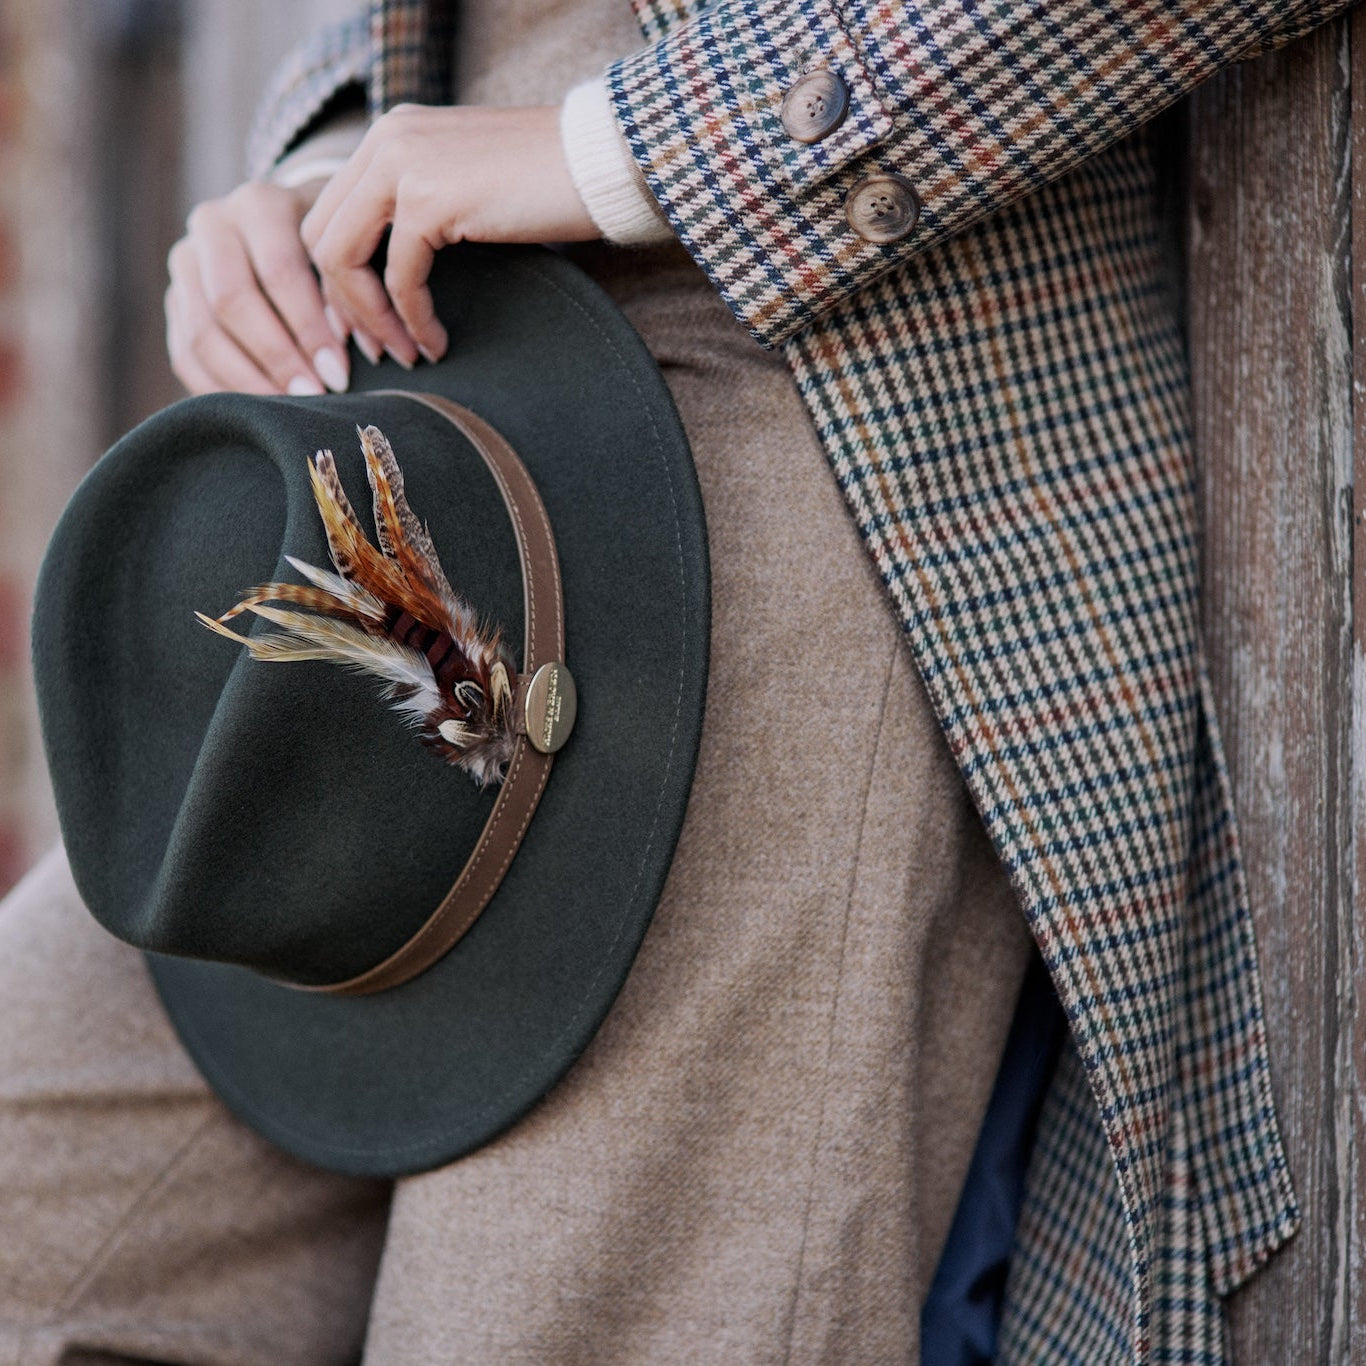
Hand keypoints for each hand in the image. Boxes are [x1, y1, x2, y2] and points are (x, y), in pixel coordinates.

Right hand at [165, 179, 358, 396]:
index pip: (279, 272)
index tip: (339, 375)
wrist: (293, 227)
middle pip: (232, 301)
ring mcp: (185, 262)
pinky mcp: (174, 301)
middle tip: (312, 397)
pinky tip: (254, 415)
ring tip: (285, 412)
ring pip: (202, 332)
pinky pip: (186, 354)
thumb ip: (343, 292)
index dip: (309, 329)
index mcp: (260, 204)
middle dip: (277, 357)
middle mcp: (212, 224)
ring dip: (247, 380)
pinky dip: (219, 389)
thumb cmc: (335, 247)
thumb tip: (340, 356)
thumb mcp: (347, 252)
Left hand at [301, 105, 598, 365]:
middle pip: (322, 237)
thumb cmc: (551, 182)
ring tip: (407, 354)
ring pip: (344, 258)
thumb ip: (420, 208)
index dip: (339, 280)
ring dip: (372, 319)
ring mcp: (402, 164)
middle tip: (378, 350)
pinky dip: (413, 319)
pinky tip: (437, 342)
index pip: (329, 212)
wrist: (602, 159)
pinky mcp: (428, 198)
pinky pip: (400, 278)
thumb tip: (391, 273)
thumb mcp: (466, 185)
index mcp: (390, 135)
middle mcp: (385, 141)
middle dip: (345, 305)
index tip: (368, 326)